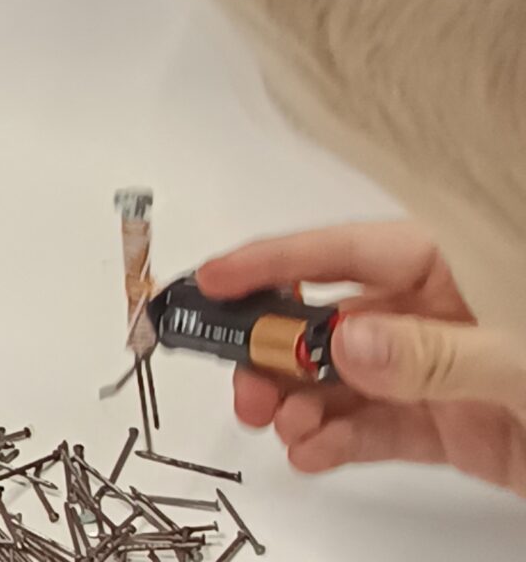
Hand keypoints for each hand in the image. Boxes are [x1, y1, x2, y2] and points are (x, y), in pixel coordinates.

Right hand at [199, 223, 525, 498]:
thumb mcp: (521, 359)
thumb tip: (346, 340)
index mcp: (455, 261)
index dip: (271, 262)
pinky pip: (382, 427)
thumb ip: (434, 353)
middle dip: (276, 347)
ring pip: (349, 378)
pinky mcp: (459, 426)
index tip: (207, 281)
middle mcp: (442, 310)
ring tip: (273, 425)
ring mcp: (447, 369)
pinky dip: (341, 440)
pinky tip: (311, 453)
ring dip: (300, 400)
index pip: (343, 250)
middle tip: (236, 381)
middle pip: (334, 317)